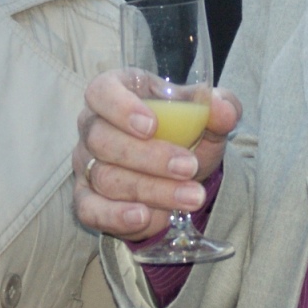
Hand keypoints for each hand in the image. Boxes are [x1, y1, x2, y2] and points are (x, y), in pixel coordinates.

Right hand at [73, 69, 240, 238]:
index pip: (101, 91)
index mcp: (116, 90)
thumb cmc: (185, 130)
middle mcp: (92, 124)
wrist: (182, 167)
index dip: (121, 108)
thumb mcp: (206, 115)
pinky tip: (145, 217)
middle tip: (189, 167)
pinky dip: (116, 216)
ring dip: (150, 190)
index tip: (152, 125)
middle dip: (149, 157)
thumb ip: (219, 106)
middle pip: (103, 140)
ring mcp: (85, 162)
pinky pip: (90, 209)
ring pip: (105, 178)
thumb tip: (223, 110)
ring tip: (190, 197)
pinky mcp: (85, 197)